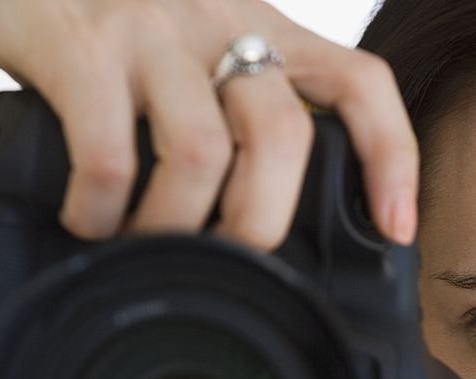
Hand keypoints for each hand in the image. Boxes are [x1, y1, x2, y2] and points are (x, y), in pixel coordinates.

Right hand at [0, 0, 417, 248]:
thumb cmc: (117, 19)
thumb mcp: (201, 51)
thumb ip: (238, 111)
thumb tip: (259, 218)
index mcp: (266, 31)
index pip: (360, 83)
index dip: (391, 157)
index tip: (396, 228)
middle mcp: (220, 24)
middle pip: (283, 135)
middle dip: (261, 220)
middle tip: (233, 258)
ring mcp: (152, 33)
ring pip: (201, 153)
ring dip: (178, 226)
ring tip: (150, 246)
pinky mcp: (80, 46)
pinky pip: (109, 152)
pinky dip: (103, 209)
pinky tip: (90, 222)